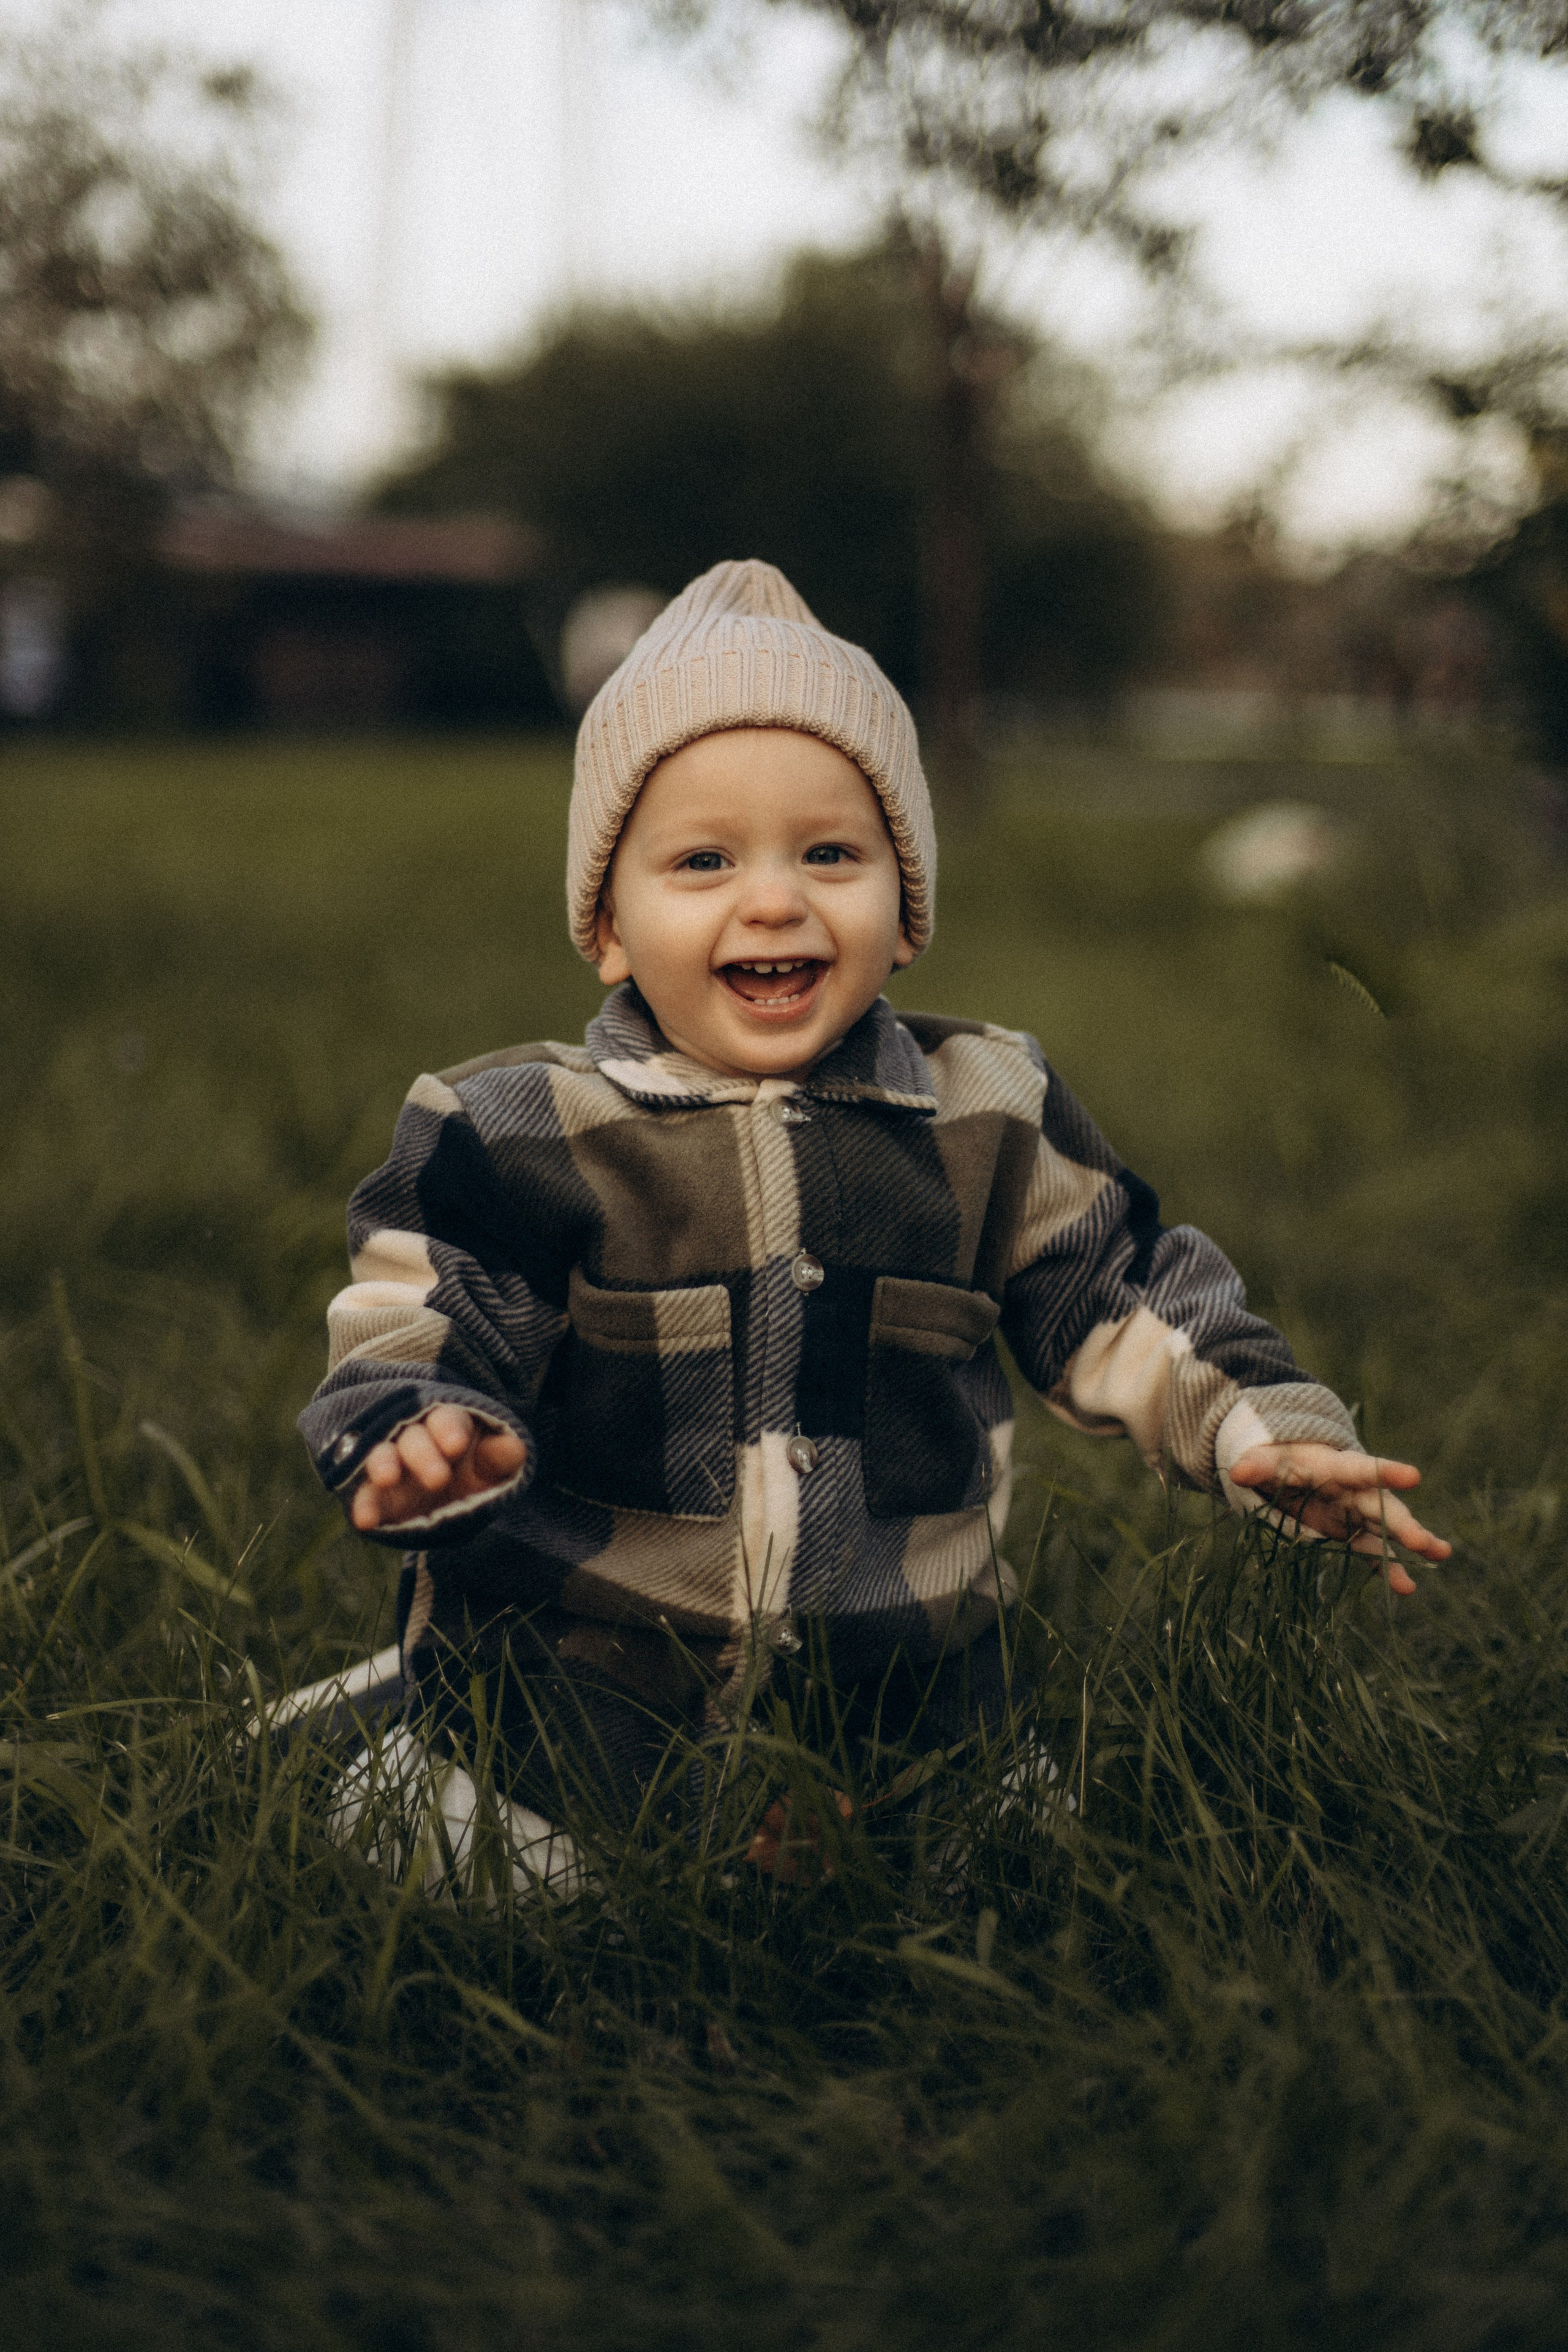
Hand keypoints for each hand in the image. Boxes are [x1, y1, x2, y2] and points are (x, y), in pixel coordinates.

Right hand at [349, 1404, 525, 1530]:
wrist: (449, 1496)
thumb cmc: (474, 1470)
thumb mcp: (491, 1466)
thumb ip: (501, 1457)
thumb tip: (517, 1448)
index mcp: (447, 1424)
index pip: (446, 1420)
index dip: (449, 1430)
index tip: (457, 1446)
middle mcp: (415, 1438)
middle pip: (414, 1437)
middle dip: (423, 1454)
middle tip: (438, 1478)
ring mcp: (392, 1462)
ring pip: (382, 1455)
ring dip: (383, 1464)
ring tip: (388, 1479)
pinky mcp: (375, 1492)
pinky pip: (365, 1495)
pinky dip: (363, 1506)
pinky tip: (365, 1521)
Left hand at [1226, 1443, 1450, 1595]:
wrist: (1290, 1467)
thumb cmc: (1281, 1459)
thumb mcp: (1267, 1459)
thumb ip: (1255, 1465)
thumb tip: (1238, 1471)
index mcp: (1335, 1467)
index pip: (1362, 1468)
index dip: (1386, 1472)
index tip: (1415, 1475)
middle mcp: (1354, 1491)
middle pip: (1382, 1506)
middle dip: (1404, 1524)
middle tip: (1426, 1542)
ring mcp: (1357, 1513)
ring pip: (1388, 1530)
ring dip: (1413, 1543)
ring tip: (1442, 1554)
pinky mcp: (1352, 1533)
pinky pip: (1373, 1554)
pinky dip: (1389, 1569)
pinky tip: (1407, 1588)